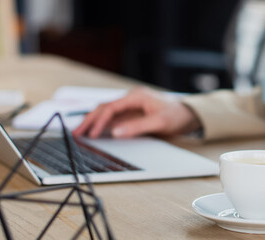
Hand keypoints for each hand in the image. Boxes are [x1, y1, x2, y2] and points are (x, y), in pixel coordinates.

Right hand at [72, 87, 200, 138]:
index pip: (111, 107)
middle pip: (104, 108)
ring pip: (107, 113)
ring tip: (79, 133)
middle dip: (89, 120)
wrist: (189, 115)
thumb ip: (137, 127)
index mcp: (136, 97)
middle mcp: (131, 99)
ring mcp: (131, 107)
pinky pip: (114, 119)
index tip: (92, 134)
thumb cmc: (177, 115)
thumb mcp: (159, 122)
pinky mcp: (133, 115)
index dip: (99, 121)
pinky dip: (103, 125)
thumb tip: (115, 133)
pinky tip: (94, 132)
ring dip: (93, 122)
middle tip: (76, 133)